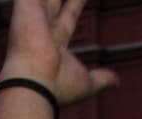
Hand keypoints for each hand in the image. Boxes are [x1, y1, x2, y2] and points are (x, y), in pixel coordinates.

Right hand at [0, 0, 117, 106]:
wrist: (34, 83)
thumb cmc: (57, 86)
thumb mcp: (86, 82)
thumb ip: (100, 78)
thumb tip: (115, 81)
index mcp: (54, 41)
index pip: (69, 14)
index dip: (77, 2)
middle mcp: (41, 24)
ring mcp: (32, 11)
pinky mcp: (25, 3)